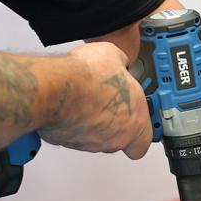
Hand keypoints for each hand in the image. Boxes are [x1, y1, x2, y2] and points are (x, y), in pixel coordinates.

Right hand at [38, 41, 153, 156]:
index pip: (144, 142)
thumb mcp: (115, 57)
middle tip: (107, 102)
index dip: (139, 131)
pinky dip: (72, 123)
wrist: (56, 89)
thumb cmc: (88, 79)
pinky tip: (70, 105)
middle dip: (114, 122)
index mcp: (136, 122)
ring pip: (95, 137)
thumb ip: (122, 65)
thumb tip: (118, 62)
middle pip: (118, 138)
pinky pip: (73, 134)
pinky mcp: (67, 142)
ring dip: (92, 122)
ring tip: (86, 100)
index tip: (136, 118)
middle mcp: (115, 139)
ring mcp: (91, 143)